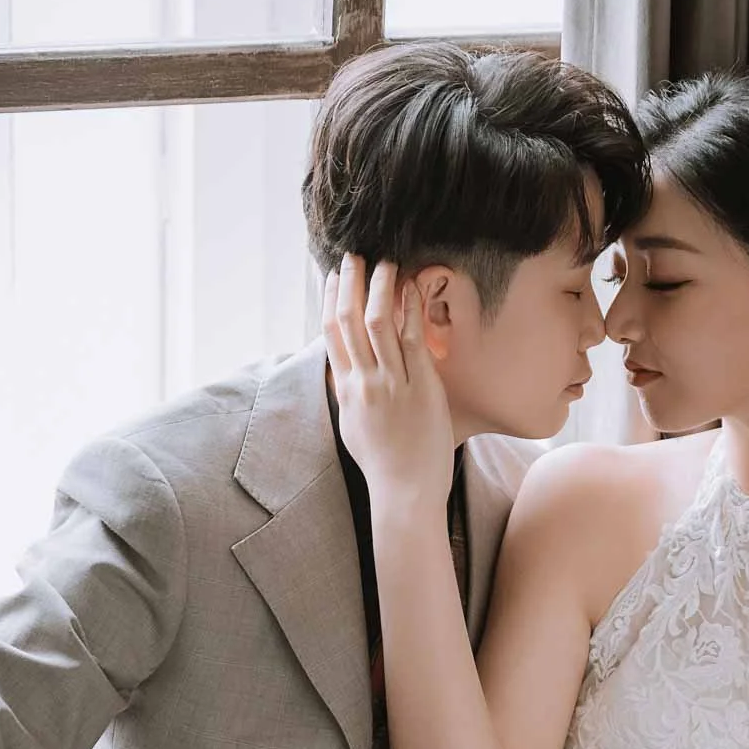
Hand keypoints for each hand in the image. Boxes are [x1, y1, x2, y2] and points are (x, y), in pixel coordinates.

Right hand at [323, 254, 454, 510]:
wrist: (404, 494)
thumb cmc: (384, 466)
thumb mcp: (354, 428)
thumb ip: (347, 396)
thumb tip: (342, 373)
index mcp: (345, 391)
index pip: (330, 334)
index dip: (329, 299)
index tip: (333, 276)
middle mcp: (363, 383)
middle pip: (347, 320)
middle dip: (348, 283)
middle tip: (353, 255)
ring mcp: (390, 385)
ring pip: (377, 322)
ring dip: (380, 287)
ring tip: (386, 262)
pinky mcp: (419, 388)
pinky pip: (411, 339)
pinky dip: (409, 309)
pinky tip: (412, 288)